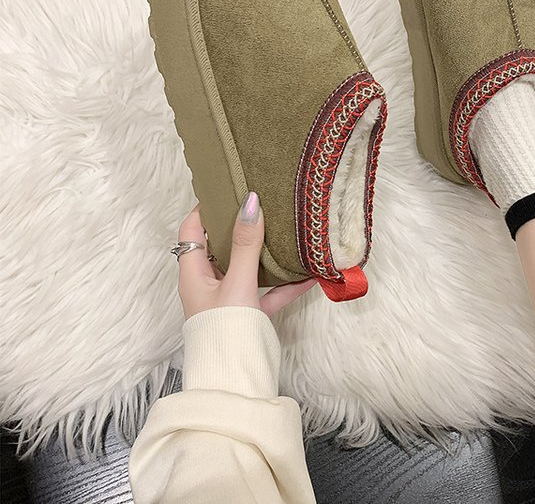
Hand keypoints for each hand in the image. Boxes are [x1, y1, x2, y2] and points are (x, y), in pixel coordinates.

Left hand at [176, 192, 317, 318]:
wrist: (236, 380)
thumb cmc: (225, 330)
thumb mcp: (237, 281)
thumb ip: (246, 243)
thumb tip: (249, 202)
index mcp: (193, 273)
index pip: (191, 230)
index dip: (205, 208)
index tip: (227, 189)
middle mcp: (208, 284)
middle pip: (220, 246)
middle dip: (239, 225)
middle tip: (260, 203)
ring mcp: (229, 300)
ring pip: (246, 268)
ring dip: (264, 253)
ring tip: (283, 231)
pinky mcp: (249, 315)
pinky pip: (267, 293)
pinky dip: (285, 284)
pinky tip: (308, 274)